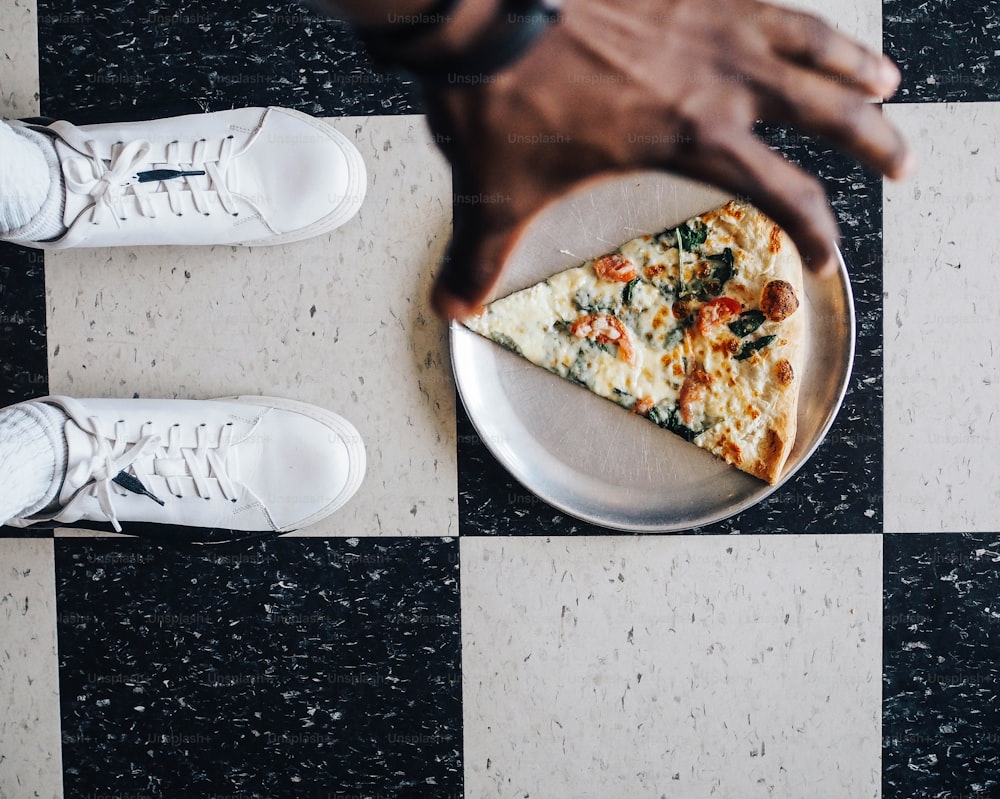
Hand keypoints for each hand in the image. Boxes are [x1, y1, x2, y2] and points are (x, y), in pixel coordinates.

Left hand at [421, 0, 912, 317]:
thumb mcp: (494, 193)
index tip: (825, 256)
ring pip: (810, 40)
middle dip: (874, 139)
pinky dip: (788, 11)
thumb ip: (479, 258)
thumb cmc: (497, 99)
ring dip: (852, 63)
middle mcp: (719, 77)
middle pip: (827, 110)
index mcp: (691, 136)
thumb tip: (451, 308)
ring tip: (884, 78)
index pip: (783, 192)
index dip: (814, 229)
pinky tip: (792, 17)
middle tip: (904, 161)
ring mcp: (710, 18)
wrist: (483, 9)